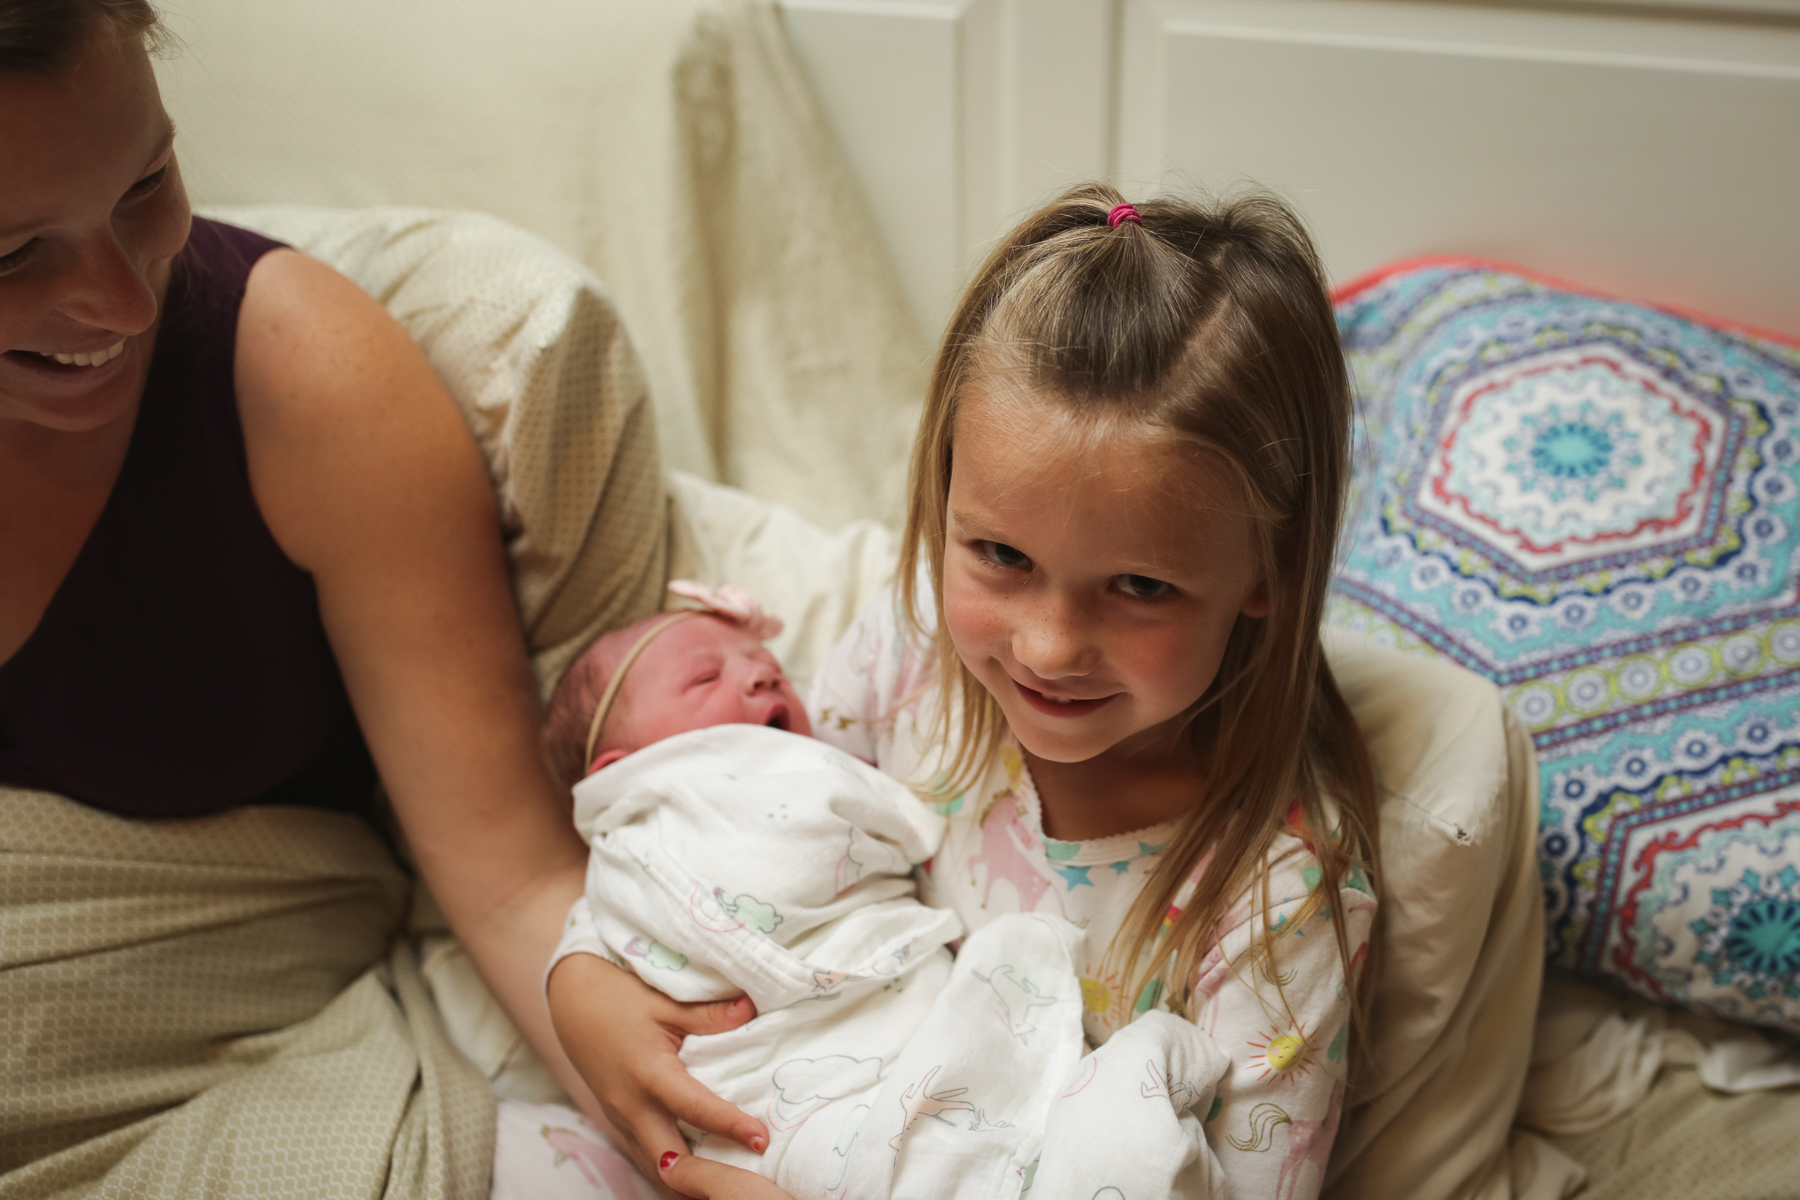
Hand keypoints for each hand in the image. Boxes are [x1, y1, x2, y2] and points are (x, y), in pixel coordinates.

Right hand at [548, 953, 788, 1198]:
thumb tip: (750, 1009)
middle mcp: (632, 1107)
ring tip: (728, 1179)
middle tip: (748, 1175)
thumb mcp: (665, 1001)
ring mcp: (622, 1120)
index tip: (761, 1139)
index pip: (694, 1110)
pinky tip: (701, 1169)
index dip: (730, 1126)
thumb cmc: (619, 997)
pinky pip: (646, 1157)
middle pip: (668, 1162)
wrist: (573, 1003)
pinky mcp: (620, 1123)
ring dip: (687, 1180)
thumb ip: (708, 1013)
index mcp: (648, 1074)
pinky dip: (672, 1171)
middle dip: (704, 1178)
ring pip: (654, 1168)